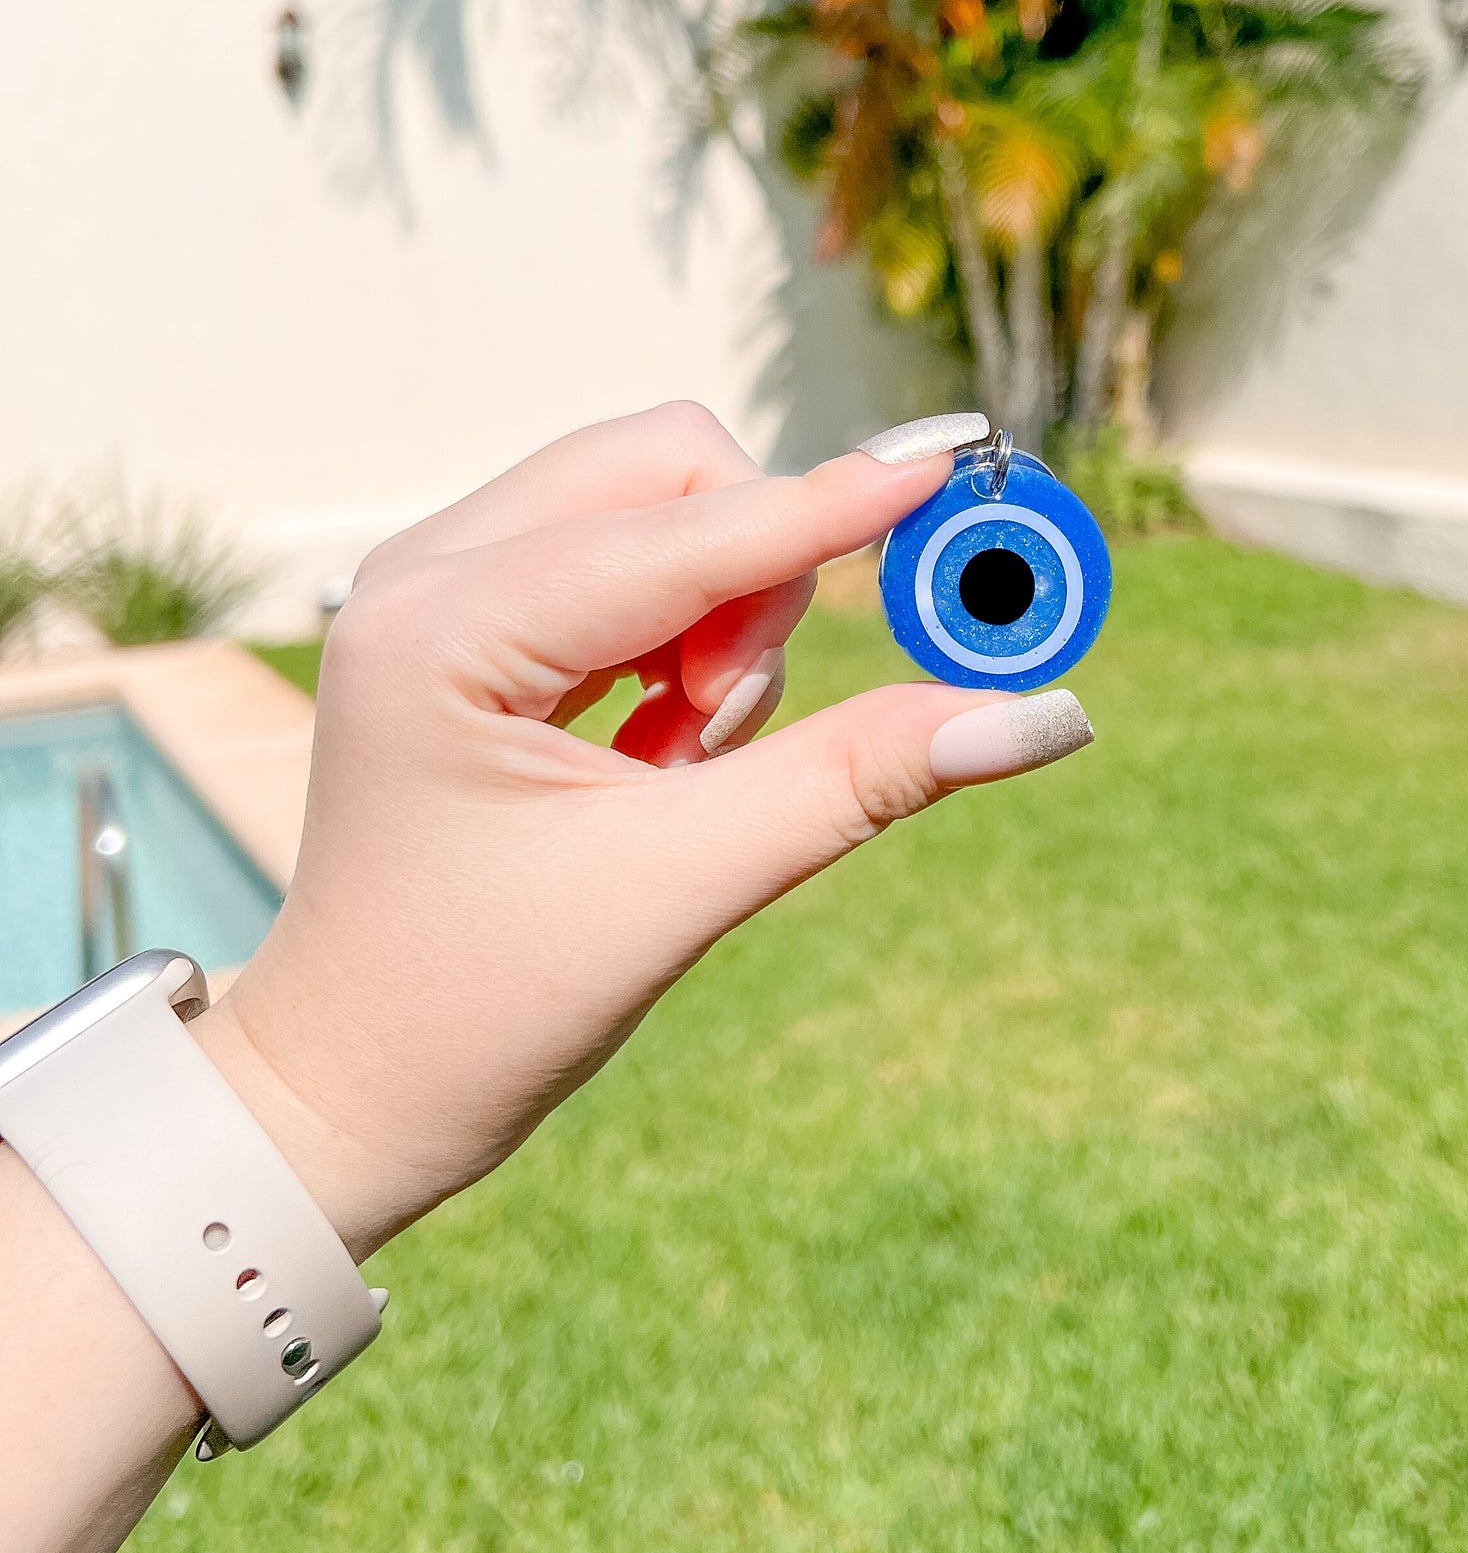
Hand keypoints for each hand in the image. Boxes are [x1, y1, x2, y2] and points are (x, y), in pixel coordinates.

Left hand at [195, 406, 1093, 1257]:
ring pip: (657, 509)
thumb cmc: (482, 1007)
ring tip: (678, 761)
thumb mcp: (683, 885)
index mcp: (441, 632)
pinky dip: (684, 634)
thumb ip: (859, 777)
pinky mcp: (473, 615)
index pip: (682, 533)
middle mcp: (426, 573)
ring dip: (721, 616)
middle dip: (754, 579)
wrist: (348, 1087)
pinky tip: (654, 747)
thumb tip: (1036, 713)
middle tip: (732, 731)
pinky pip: (629, 558)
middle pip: (668, 469)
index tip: (946, 465)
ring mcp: (441, 586)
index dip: (827, 506)